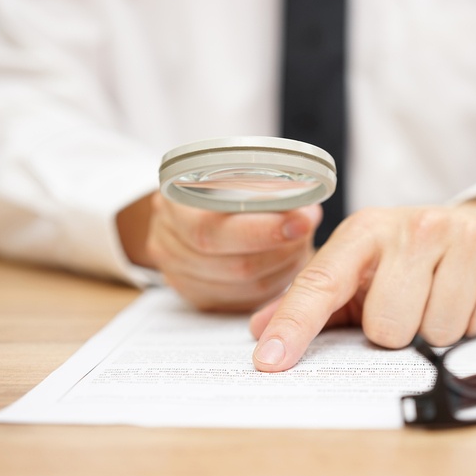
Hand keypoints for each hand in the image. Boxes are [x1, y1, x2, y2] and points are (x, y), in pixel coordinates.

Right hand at [120, 192, 321, 311]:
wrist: (184, 211)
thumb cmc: (215, 187)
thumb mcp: (233, 174)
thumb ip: (266, 189)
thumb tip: (306, 212)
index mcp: (173, 205)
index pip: (212, 229)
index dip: (261, 230)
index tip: (302, 222)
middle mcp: (168, 243)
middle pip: (234, 265)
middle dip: (281, 251)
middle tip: (306, 235)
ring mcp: (179, 275)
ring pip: (245, 287)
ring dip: (282, 268)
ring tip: (298, 246)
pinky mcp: (198, 296)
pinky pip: (243, 301)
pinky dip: (271, 285)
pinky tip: (283, 265)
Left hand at [250, 189, 475, 371]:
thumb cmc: (411, 257)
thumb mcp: (359, 268)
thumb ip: (311, 301)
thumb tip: (261, 332)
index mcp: (366, 230)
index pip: (321, 283)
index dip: (294, 325)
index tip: (271, 361)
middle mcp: (415, 228)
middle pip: (388, 328)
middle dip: (395, 332)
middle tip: (407, 306)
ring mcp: (467, 240)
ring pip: (437, 334)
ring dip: (436, 332)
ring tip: (441, 301)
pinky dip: (475, 329)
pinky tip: (472, 300)